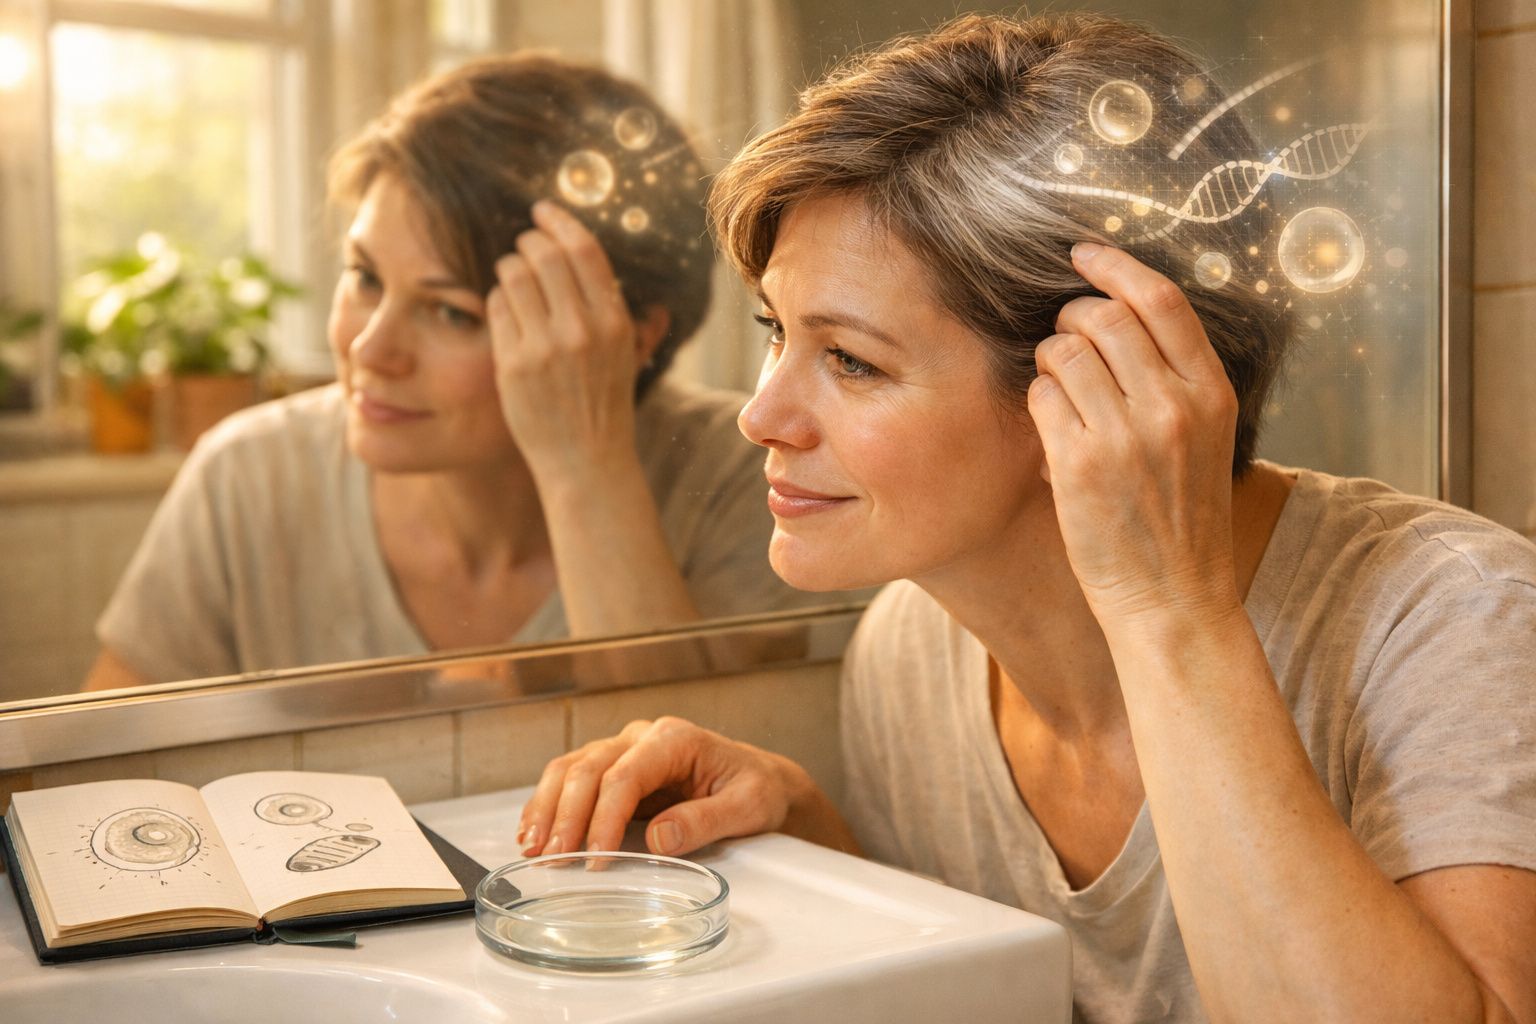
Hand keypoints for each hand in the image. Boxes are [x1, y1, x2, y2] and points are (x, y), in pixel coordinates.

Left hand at [486, 201, 640, 479]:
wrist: (586, 461)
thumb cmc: (604, 405)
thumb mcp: (624, 354)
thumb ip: (614, 308)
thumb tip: (591, 255)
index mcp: (614, 322)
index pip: (584, 249)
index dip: (559, 221)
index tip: (542, 211)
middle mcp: (581, 330)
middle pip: (543, 254)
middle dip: (527, 241)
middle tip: (521, 246)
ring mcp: (544, 347)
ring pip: (512, 275)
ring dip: (507, 267)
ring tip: (510, 277)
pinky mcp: (513, 364)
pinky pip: (495, 307)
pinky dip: (496, 300)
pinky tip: (504, 310)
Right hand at [517, 717, 842, 857]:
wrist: (759, 782)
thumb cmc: (756, 790)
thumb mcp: (748, 807)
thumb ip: (705, 820)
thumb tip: (660, 838)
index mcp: (676, 739)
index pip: (626, 774)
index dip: (605, 817)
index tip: (595, 858)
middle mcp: (643, 737)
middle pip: (589, 767)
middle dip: (567, 815)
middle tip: (554, 859)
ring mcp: (624, 750)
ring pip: (571, 768)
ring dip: (547, 807)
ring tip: (533, 848)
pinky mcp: (614, 770)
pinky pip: (571, 780)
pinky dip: (549, 805)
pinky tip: (534, 832)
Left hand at [1026, 244, 1242, 631]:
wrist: (1174, 600)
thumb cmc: (1183, 521)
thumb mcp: (1206, 440)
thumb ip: (1174, 381)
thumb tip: (1118, 319)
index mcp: (1212, 392)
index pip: (1162, 300)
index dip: (1116, 266)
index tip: (1084, 254)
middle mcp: (1172, 405)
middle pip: (1104, 316)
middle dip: (1070, 315)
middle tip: (1062, 334)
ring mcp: (1125, 435)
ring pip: (1064, 350)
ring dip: (1049, 359)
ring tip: (1059, 390)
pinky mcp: (1079, 465)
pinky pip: (1041, 397)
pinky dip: (1038, 401)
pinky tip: (1051, 429)